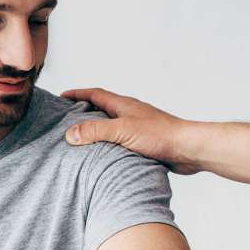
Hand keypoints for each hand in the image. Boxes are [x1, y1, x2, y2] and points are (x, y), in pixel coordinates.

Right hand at [62, 88, 200, 174]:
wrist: (188, 149)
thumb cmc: (161, 135)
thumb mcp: (122, 131)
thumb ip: (95, 131)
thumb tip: (70, 133)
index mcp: (123, 105)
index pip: (95, 94)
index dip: (77, 94)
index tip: (61, 97)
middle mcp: (130, 113)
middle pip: (102, 108)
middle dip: (84, 111)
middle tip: (67, 119)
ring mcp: (137, 127)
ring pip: (111, 125)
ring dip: (97, 129)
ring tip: (81, 139)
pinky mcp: (144, 142)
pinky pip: (121, 140)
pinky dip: (109, 144)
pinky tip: (104, 156)